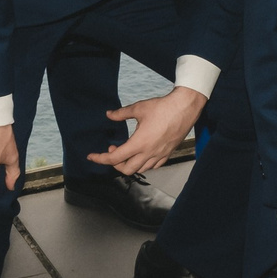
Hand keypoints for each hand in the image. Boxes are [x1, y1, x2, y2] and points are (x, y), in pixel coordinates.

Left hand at [88, 86, 205, 175]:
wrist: (185, 108)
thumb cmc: (163, 107)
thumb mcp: (139, 108)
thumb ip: (121, 113)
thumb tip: (109, 114)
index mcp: (139, 143)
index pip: (114, 158)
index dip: (100, 158)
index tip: (92, 156)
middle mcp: (149, 153)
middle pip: (126, 169)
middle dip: (115, 164)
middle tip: (112, 151)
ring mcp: (159, 155)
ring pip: (140, 169)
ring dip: (129, 164)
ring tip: (126, 152)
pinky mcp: (168, 153)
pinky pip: (153, 166)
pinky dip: (143, 164)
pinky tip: (141, 154)